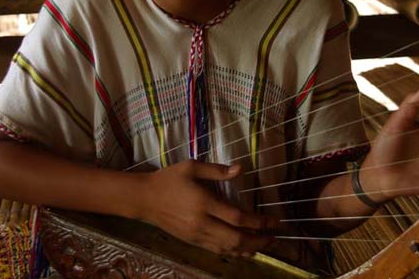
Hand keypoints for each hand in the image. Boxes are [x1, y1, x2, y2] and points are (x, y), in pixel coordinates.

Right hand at [132, 160, 276, 256]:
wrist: (144, 199)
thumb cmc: (169, 179)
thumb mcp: (191, 167)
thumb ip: (217, 170)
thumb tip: (240, 169)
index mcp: (204, 203)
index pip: (237, 217)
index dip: (258, 222)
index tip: (273, 221)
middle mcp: (202, 223)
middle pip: (236, 238)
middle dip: (258, 240)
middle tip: (274, 237)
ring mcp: (196, 235)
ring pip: (227, 248)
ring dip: (248, 248)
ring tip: (264, 244)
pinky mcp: (191, 241)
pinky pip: (216, 250)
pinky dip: (232, 251)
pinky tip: (242, 249)